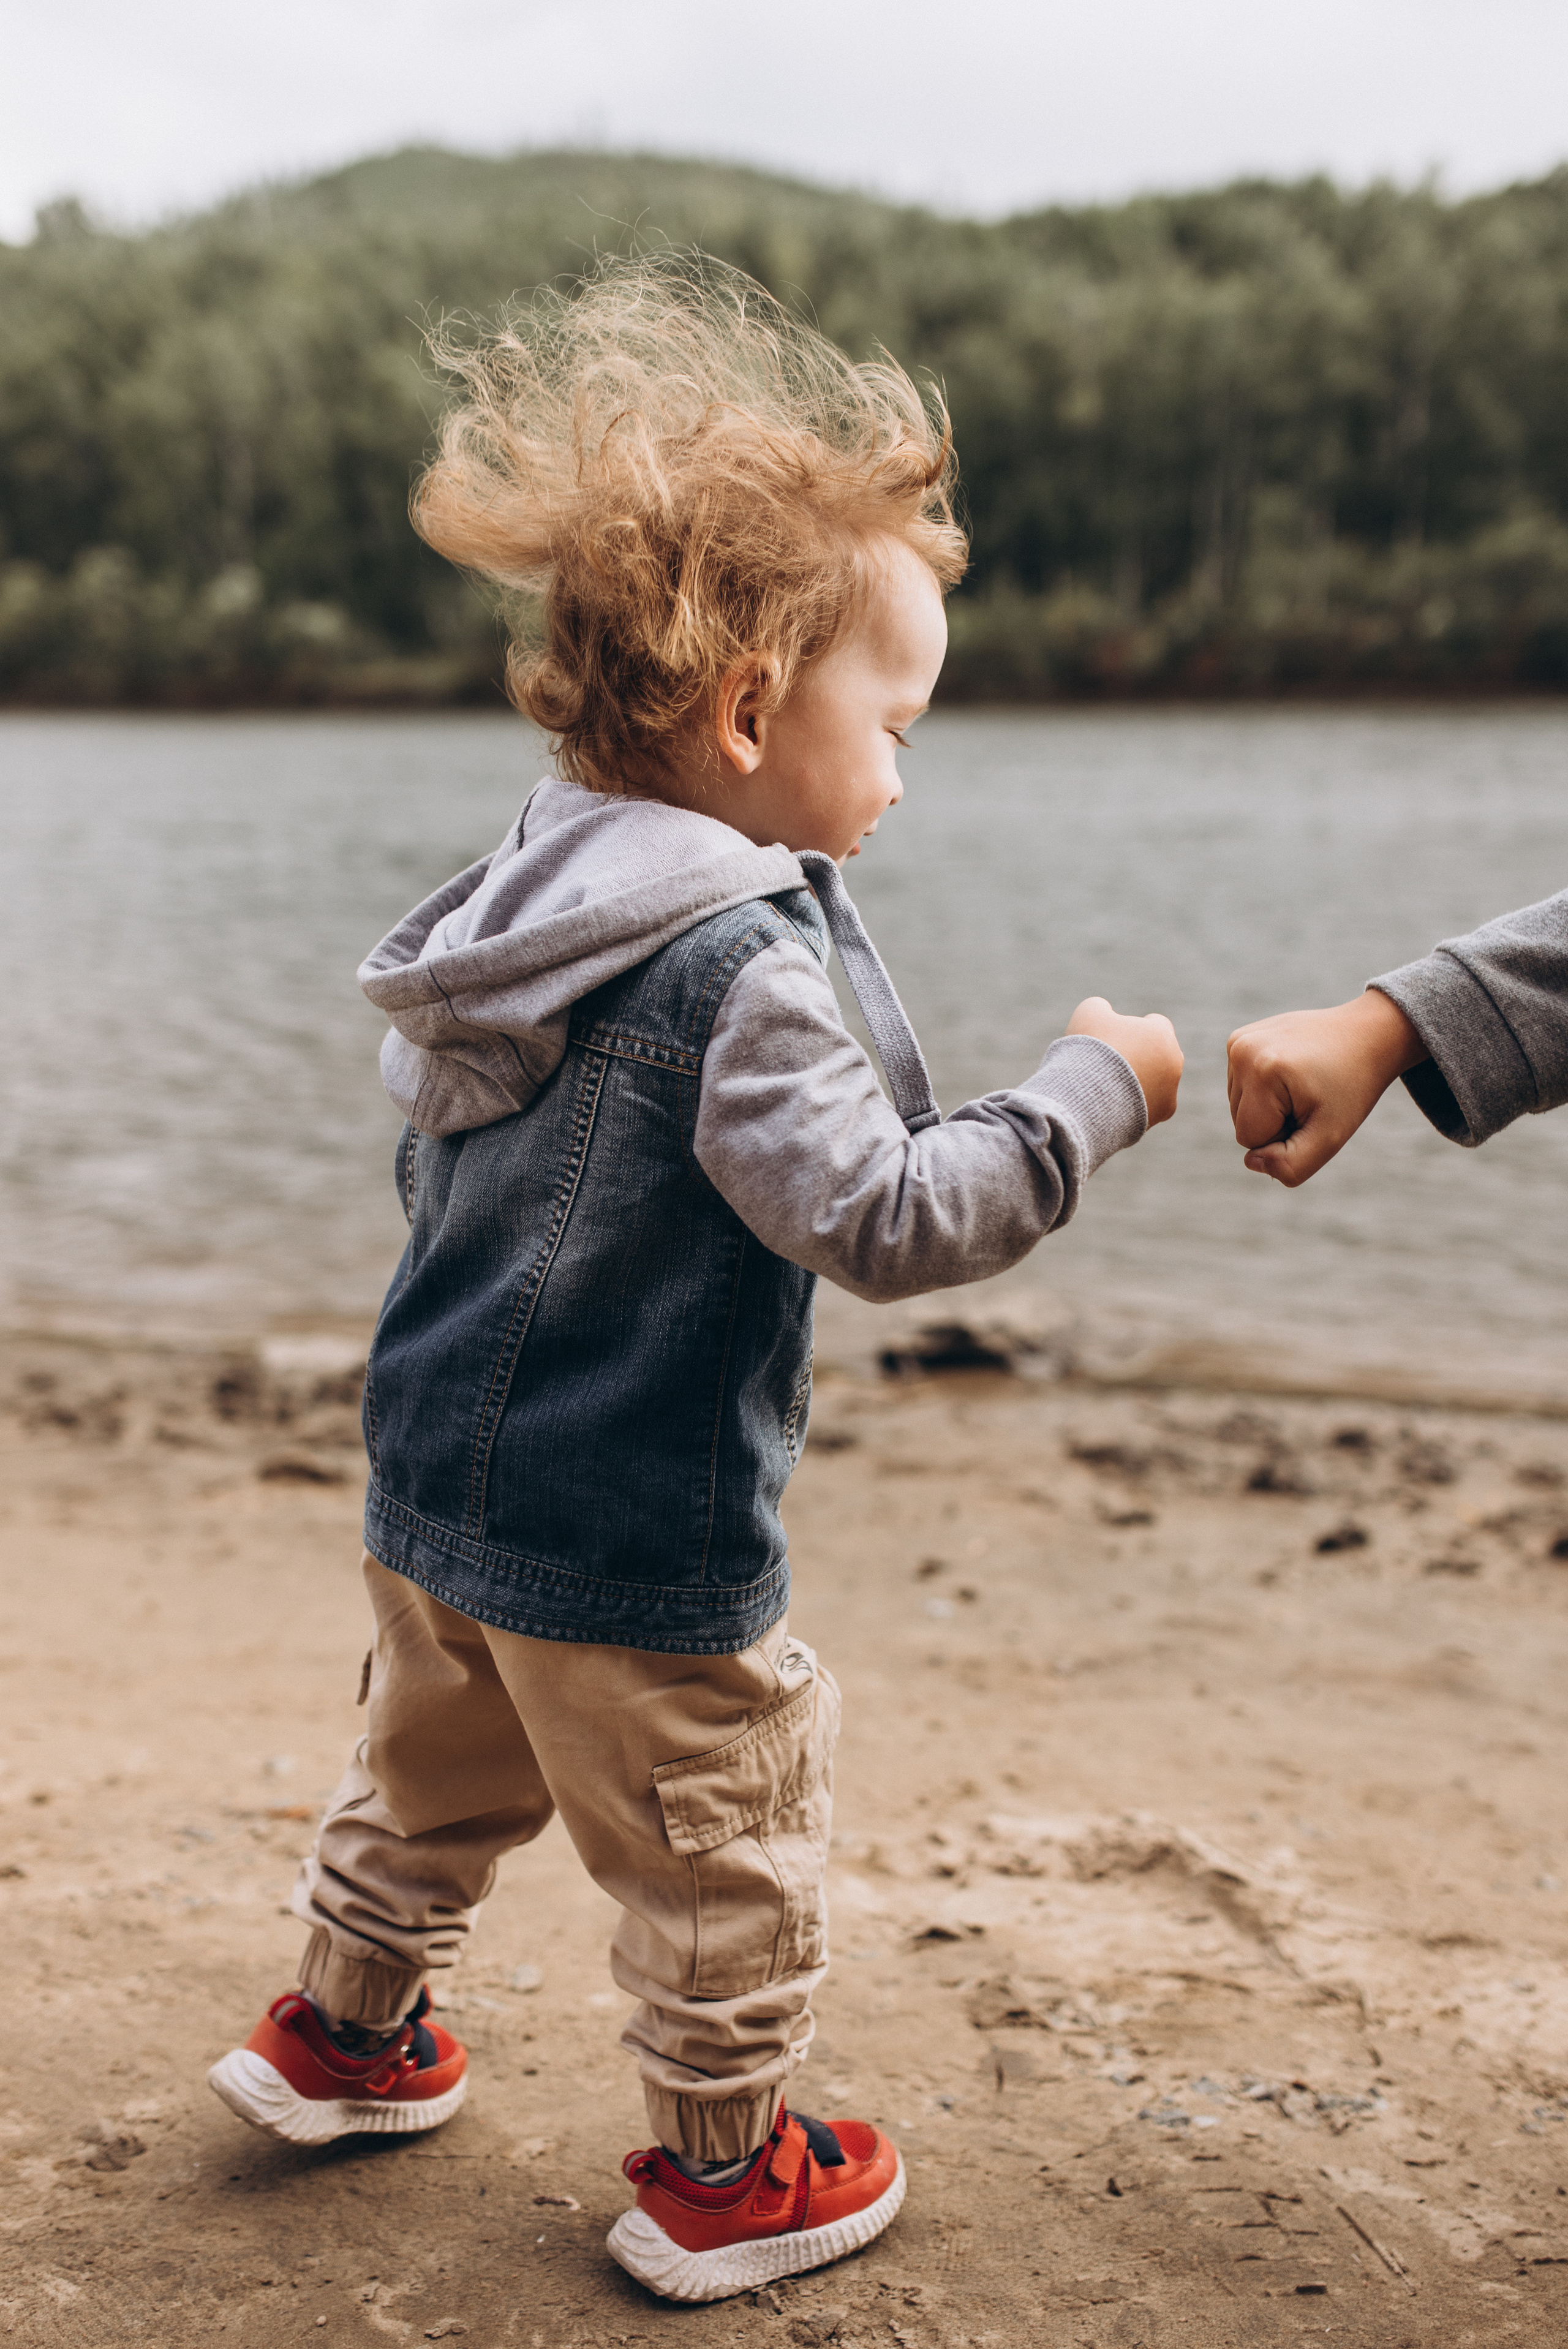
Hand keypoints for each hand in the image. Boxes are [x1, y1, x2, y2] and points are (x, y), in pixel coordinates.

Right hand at [1066, 997, 1182, 1125]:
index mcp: (1161, 1033)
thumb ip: (1099, 1007)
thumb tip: (1103, 1011)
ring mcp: (1171, 1088)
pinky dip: (1139, 1103)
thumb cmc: (1090, 1051)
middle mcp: (1174, 1060)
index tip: (1120, 1035)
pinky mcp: (1164, 1112)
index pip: (1156, 1024)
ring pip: (1160, 1080)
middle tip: (1117, 1061)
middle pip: (1162, 1052)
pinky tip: (1118, 1103)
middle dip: (1145, 1054)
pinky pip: (1153, 1104)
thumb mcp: (1087, 1015)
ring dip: (1143, 1080)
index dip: (1137, 1027)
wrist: (1090, 1096)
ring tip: (1114, 1085)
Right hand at [1226, 992, 1425, 1186]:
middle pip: (1240, 1121)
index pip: (1249, 1137)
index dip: (1283, 1136)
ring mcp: (1238, 1041)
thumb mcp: (1331, 1137)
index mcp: (1262, 1070)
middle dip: (1275, 1121)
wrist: (1367, 1035)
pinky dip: (1264, 1089)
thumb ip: (1291, 1166)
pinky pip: (1240, 1086)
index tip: (1314, 1110)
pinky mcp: (1239, 1039)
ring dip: (1270, 1106)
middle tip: (1311, 1098)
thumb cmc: (1351, 1088)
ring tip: (1302, 1083)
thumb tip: (1251, 1162)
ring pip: (1239, 1106)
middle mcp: (1242, 1049)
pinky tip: (1290, 1072)